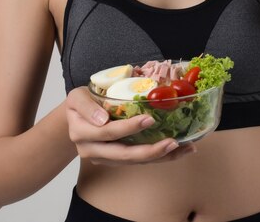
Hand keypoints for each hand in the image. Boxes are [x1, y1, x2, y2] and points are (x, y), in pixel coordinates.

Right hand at [65, 87, 196, 165]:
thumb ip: (86, 106)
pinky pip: (139, 161)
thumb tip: (103, 118)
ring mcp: (105, 158)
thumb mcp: (76, 97)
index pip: (108, 132)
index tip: (149, 119)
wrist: (74, 119)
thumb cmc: (79, 104)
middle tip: (173, 142)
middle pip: (124, 154)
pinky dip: (160, 157)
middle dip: (150, 150)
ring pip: (134, 162)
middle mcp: (92, 150)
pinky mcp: (116, 160)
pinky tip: (179, 151)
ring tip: (184, 149)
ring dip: (160, 157)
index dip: (129, 128)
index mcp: (82, 133)